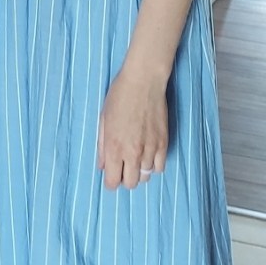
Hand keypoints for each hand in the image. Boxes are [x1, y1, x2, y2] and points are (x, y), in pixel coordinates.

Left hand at [97, 67, 167, 189]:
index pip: (113, 182)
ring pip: (146, 177)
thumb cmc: (119, 96)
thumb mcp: (103, 119)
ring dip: (139, 171)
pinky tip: (148, 154)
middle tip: (123, 166)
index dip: (110, 181)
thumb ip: (102, 145)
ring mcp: (150, 149)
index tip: (111, 175)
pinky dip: (153, 165)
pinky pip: (159, 167)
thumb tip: (103, 166)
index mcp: (114, 147)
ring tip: (135, 157)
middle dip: (125, 178)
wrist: (143, 81)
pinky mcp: (163, 144)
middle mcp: (132, 152)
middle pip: (131, 184)